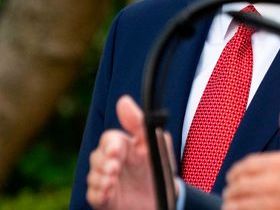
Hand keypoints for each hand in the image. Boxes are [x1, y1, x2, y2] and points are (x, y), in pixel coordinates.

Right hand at [86, 95, 156, 209]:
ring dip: (100, 178)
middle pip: (97, 157)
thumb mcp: (155, 144)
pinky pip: (94, 195)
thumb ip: (140, 123)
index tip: (116, 151)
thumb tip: (123, 101)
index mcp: (124, 146)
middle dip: (103, 163)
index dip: (110, 145)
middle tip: (114, 168)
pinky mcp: (105, 198)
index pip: (109, 140)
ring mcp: (107, 180)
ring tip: (111, 182)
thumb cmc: (159, 166)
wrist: (166, 196)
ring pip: (93, 176)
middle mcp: (112, 162)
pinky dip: (98, 194)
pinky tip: (107, 193)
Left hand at [223, 105, 279, 209]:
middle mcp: (275, 182)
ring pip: (241, 201)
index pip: (249, 164)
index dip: (238, 169)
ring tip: (230, 203)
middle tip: (230, 189)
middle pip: (241, 183)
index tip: (234, 174)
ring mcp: (274, 201)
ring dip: (232, 202)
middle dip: (232, 186)